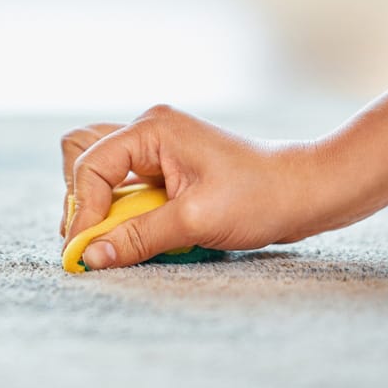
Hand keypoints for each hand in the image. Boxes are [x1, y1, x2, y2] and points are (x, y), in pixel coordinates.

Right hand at [62, 105, 319, 269]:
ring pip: (99, 169)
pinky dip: (118, 210)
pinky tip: (132, 233)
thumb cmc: (260, 197)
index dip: (83, 211)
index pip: (90, 166)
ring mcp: (156, 149)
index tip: (85, 251)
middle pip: (82, 154)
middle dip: (80, 199)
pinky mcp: (165, 169)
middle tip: (91, 238)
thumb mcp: (195, 221)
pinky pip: (123, 185)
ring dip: (97, 205)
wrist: (307, 192)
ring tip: (109, 237)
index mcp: (152, 130)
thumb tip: (91, 257)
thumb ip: (138, 238)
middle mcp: (148, 132)